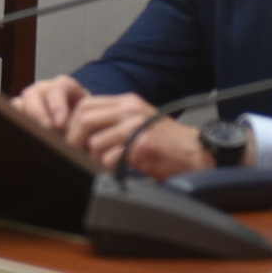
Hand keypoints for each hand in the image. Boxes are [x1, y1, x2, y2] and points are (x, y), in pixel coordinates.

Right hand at [12, 74, 88, 131]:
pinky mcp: (19, 112)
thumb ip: (84, 124)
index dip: (58, 105)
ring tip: (35, 136)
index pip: (58, 87)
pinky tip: (26, 138)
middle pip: (34, 94)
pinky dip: (16, 125)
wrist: (80, 134)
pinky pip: (11, 114)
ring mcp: (29, 100)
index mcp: (64, 86)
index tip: (61, 125)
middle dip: (39, 114)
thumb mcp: (89, 121)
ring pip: (19, 103)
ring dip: (25, 119)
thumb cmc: (86, 126)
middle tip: (46, 131)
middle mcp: (44, 89)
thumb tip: (74, 136)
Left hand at [64, 92, 214, 178]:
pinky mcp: (142, 147)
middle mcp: (129, 110)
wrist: (198, 152)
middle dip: (76, 140)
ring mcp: (136, 128)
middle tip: (80, 155)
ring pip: (94, 142)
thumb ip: (114, 120)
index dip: (73, 122)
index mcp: (127, 102)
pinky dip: (110, 168)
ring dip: (95, 158)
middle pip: (84, 120)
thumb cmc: (168, 141)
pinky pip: (110, 159)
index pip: (85, 104)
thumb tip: (81, 130)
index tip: (74, 138)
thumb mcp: (139, 120)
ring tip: (106, 164)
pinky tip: (120, 170)